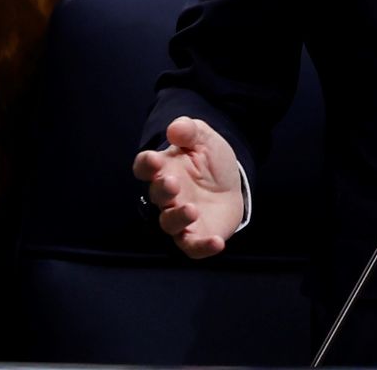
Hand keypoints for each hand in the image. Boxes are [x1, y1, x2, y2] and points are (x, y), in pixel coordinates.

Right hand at [132, 116, 245, 258]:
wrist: (231, 184)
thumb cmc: (210, 161)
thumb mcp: (204, 139)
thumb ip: (189, 130)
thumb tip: (175, 129)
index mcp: (163, 169)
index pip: (145, 167)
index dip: (146, 164)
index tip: (153, 159)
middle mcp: (167, 197)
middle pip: (156, 196)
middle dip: (162, 190)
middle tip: (173, 183)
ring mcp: (180, 218)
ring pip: (169, 223)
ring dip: (177, 217)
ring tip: (191, 209)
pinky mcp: (195, 236)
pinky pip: (193, 246)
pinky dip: (203, 247)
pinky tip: (216, 243)